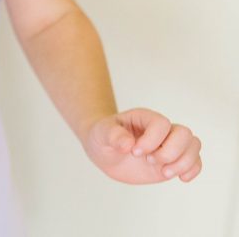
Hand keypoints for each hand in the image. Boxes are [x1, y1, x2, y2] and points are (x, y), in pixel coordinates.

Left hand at [83, 108, 201, 183]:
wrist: (105, 151)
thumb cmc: (103, 137)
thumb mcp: (101, 133)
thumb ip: (113, 136)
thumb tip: (128, 145)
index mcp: (145, 118)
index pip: (162, 124)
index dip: (152, 140)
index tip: (134, 152)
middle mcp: (161, 130)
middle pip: (184, 133)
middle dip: (170, 152)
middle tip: (149, 161)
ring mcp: (169, 145)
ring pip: (194, 145)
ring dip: (183, 162)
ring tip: (163, 172)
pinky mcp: (173, 160)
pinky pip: (195, 161)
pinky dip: (192, 170)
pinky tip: (180, 179)